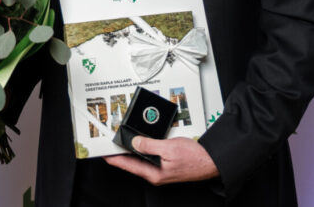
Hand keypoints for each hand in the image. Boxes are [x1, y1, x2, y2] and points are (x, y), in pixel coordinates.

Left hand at [104, 136, 219, 185]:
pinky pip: (151, 156)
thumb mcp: (169, 148)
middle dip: (121, 153)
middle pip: (132, 162)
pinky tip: (143, 141)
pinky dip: (145, 148)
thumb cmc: (195, 158)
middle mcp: (155, 173)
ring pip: (142, 158)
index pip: (127, 165)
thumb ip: (150, 145)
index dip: (113, 158)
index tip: (103, 153)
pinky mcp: (167, 164)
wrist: (211, 161)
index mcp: (153, 173)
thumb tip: (135, 142)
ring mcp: (161, 170)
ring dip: (133, 149)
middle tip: (110, 143)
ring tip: (123, 141)